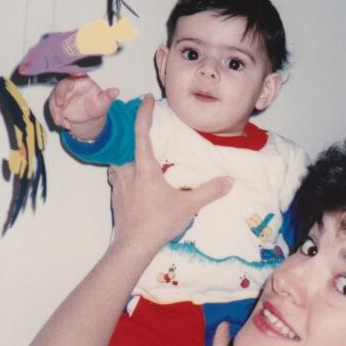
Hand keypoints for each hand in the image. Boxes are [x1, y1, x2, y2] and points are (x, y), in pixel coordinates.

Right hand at [48, 74, 118, 138]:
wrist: (92, 116)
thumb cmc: (98, 104)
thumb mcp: (104, 102)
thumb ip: (108, 96)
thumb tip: (116, 91)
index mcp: (81, 80)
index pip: (74, 75)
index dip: (72, 75)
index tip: (73, 76)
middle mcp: (69, 85)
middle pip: (60, 87)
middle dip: (58, 95)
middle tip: (59, 105)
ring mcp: (62, 94)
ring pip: (54, 99)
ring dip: (55, 111)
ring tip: (61, 122)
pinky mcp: (58, 103)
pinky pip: (54, 109)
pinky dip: (57, 117)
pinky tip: (66, 125)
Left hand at [107, 95, 232, 253]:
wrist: (133, 245)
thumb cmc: (159, 222)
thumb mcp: (188, 206)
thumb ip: (210, 192)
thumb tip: (229, 181)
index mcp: (144, 168)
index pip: (142, 133)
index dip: (144, 113)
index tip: (146, 99)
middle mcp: (127, 171)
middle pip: (131, 147)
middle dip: (140, 140)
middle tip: (152, 137)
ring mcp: (118, 184)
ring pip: (123, 163)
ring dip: (133, 159)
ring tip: (147, 162)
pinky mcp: (115, 196)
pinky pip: (120, 177)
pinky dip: (129, 175)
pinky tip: (139, 184)